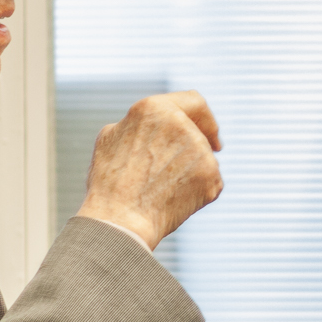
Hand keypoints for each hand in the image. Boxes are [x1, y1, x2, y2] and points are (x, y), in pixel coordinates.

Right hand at [77, 91, 222, 249]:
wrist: (120, 220)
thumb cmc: (110, 182)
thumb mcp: (111, 137)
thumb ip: (139, 124)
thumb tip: (156, 125)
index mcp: (154, 108)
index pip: (194, 101)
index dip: (203, 116)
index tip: (209, 130)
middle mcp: (181, 124)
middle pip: (203, 131)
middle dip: (203, 142)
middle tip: (192, 164)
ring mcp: (199, 150)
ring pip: (205, 158)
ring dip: (193, 171)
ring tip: (164, 191)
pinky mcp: (212, 176)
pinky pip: (211, 181)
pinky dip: (199, 191)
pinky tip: (175, 202)